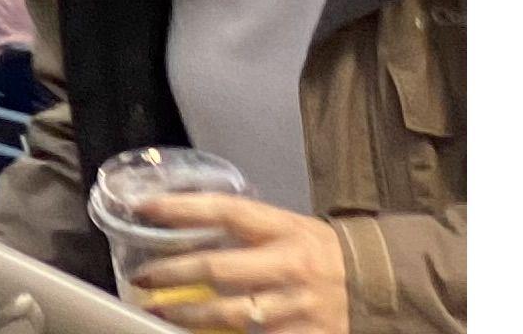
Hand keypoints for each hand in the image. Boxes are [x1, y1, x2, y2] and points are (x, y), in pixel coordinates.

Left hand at [124, 195, 349, 333]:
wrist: (380, 286)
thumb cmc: (321, 251)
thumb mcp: (289, 227)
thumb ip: (247, 229)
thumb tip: (187, 221)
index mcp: (284, 229)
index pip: (224, 211)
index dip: (182, 209)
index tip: (144, 208)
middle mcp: (288, 267)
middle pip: (221, 269)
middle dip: (175, 274)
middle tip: (142, 278)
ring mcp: (297, 308)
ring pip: (233, 314)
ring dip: (191, 315)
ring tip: (158, 312)